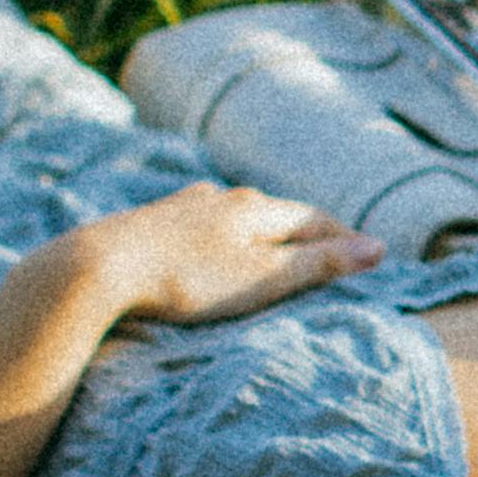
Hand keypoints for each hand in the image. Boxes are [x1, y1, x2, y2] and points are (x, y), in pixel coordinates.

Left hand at [55, 183, 376, 330]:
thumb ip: (319, 264)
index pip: (314, 218)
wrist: (99, 268)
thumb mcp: (262, 278)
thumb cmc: (186, 279)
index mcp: (253, 207)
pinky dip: (220, 240)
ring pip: (234, 216)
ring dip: (258, 234)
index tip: (366, 256)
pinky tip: (208, 251)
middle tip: (324, 254)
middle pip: (274, 213)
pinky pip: (199, 227)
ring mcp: (182, 206)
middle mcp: (220, 197)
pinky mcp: (150, 222)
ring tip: (269, 253)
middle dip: (302, 233)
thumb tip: (378, 247)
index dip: (342, 239)